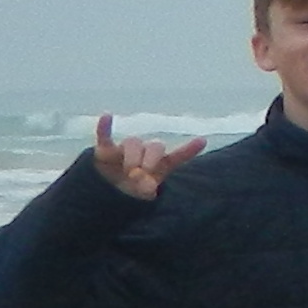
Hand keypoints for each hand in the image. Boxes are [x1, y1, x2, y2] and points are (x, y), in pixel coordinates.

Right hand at [92, 115, 206, 201]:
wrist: (108, 190)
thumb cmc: (133, 188)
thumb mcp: (143, 192)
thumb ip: (148, 189)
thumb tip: (147, 187)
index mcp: (160, 164)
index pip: (177, 156)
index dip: (189, 149)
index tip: (203, 140)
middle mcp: (145, 152)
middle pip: (155, 146)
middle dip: (151, 160)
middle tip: (143, 175)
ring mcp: (126, 149)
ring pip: (133, 142)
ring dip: (133, 157)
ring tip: (130, 172)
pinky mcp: (106, 149)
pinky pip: (105, 135)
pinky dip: (105, 127)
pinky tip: (107, 116)